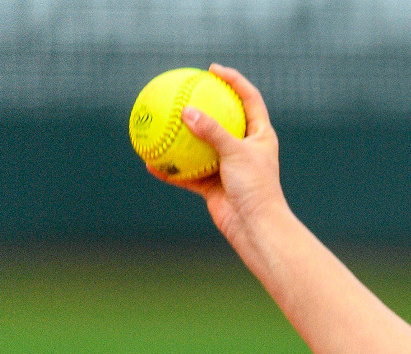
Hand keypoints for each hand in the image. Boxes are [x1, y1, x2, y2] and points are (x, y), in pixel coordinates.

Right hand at [151, 65, 286, 243]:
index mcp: (260, 136)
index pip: (250, 100)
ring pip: (199, 147)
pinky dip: (170, 170)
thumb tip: (186, 111)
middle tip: (182, 89)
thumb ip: (212, 131)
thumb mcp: (236, 154)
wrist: (256, 227)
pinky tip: (150, 163)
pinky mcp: (213, 185)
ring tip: (159, 124)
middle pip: (223, 120)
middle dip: (204, 105)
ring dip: (180, 139)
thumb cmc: (255, 188)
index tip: (213, 70)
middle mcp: (244, 149)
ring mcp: (227, 167)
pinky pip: (186, 174)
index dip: (234, 81)